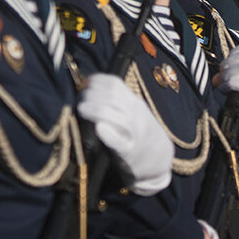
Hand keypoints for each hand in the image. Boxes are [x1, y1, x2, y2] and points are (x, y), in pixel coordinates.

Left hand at [77, 74, 172, 195]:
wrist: (159, 157)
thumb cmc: (138, 133)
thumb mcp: (132, 111)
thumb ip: (115, 101)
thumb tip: (87, 86)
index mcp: (134, 103)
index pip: (113, 83)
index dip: (95, 81)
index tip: (83, 87)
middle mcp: (135, 113)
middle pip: (110, 96)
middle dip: (89, 95)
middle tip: (79, 102)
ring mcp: (133, 132)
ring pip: (114, 114)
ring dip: (93, 109)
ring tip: (81, 111)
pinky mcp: (128, 151)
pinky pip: (119, 141)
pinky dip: (108, 134)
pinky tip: (99, 128)